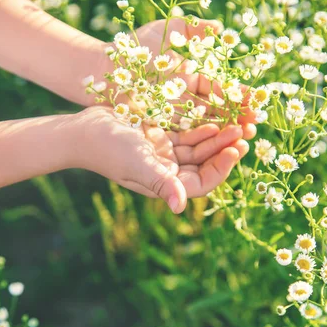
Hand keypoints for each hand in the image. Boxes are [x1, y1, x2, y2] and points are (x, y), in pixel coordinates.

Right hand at [71, 106, 248, 213]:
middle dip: (225, 149)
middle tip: (244, 131)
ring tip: (234, 123)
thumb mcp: (137, 163)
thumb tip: (179, 208)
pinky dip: (200, 127)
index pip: (202, 182)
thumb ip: (161, 182)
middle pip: (204, 164)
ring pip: (198, 148)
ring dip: (216, 137)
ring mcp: (163, 154)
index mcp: (164, 183)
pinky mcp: (159, 137)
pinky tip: (213, 118)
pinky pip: (186, 134)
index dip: (222, 168)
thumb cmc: (108, 149)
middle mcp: (167, 171)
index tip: (236, 149)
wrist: (83, 130)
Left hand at [134, 18, 257, 139]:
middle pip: (216, 110)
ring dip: (224, 132)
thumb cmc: (135, 48)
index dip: (237, 95)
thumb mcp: (166, 32)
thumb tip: (219, 26)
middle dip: (236, 117)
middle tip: (255, 124)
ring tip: (244, 137)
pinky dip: (202, 139)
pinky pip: (186, 135)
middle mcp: (185, 99)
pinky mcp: (161, 127)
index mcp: (191, 77)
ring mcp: (174, 114)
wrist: (103, 69)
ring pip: (204, 125)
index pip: (219, 88)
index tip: (255, 101)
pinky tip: (219, 144)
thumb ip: (192, 29)